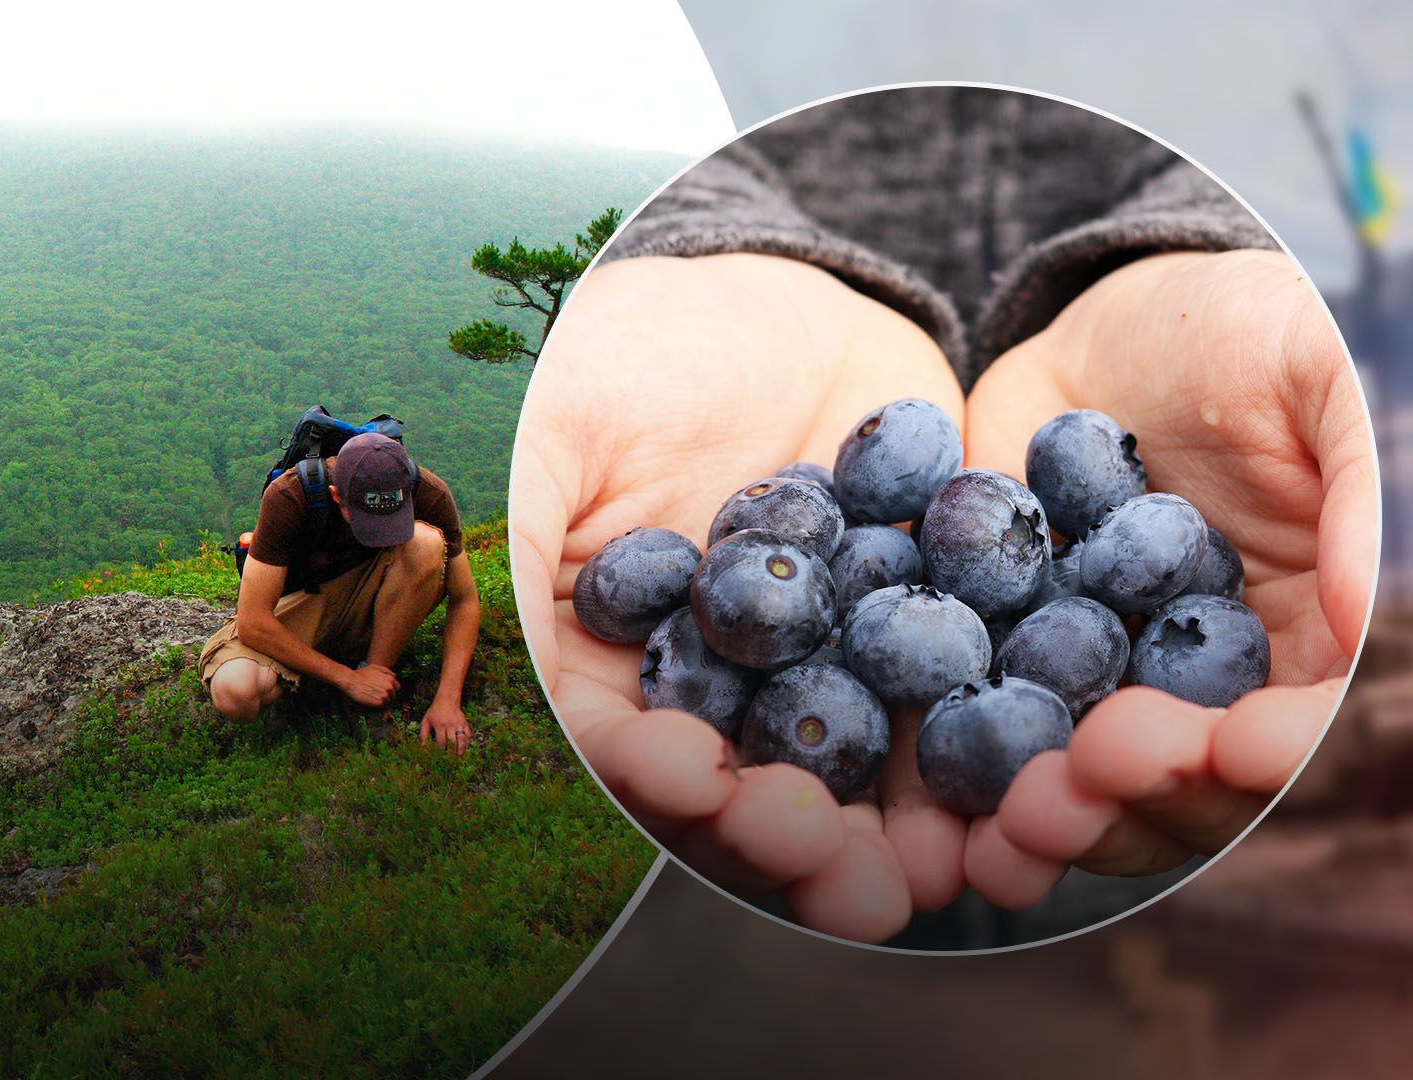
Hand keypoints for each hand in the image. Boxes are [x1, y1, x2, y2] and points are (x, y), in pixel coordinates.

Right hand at [336, 663, 399, 707]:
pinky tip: (370, 700)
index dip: (390, 689)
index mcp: (391, 679)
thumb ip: (386, 671)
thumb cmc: (361, 673)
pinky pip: (381, 706)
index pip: (397, 688)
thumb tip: (394, 676)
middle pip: (392, 696)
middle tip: (375, 694)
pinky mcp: (379, 703)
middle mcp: (390, 687)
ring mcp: (385, 695)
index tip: (384, 690)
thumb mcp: (375, 667)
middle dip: (386, 695)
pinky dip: (376, 704)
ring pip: (386, 701)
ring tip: (371, 696)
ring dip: (380, 700)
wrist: (351, 681)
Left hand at [422, 697, 472, 753]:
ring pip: (462, 738)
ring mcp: (458, 723)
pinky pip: (468, 733)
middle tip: (450, 760)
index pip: (441, 741)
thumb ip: (424, 734)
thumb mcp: (426, 721)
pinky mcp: (464, 722)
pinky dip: (467, 741)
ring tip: (458, 755)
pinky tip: (464, 747)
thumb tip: (423, 748)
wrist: (447, 699)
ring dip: (461, 748)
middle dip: (451, 752)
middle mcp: (450, 724)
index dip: (441, 751)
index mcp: (439, 724)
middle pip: (452, 741)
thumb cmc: (435, 711)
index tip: (439, 757)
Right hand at [512, 253, 971, 942]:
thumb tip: (512, 665)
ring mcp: (834, 664)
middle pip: (759, 790)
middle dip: (803, 841)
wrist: (758, 290)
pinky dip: (1003, 734)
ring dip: (911, 830)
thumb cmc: (619, 350)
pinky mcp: (928, 621)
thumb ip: (528, 544)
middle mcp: (732, 690)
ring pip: (872, 768)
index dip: (662, 780)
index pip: (633, 750)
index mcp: (625, 670)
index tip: (699, 786)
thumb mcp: (553, 429)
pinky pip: (969, 687)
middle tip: (849, 882)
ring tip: (951, 869)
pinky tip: (1040, 769)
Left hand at [963, 250, 1377, 904]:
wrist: (1105, 318)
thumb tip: (1365, 620)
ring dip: (1054, 812)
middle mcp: (1198, 678)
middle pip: (1186, 780)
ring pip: (1084, 779)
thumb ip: (1353, 487)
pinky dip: (961, 777)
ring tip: (1011, 818)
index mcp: (1299, 633)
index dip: (1272, 749)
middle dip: (1147, 796)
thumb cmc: (1243, 330)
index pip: (1297, 719)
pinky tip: (937, 799)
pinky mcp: (1004, 653)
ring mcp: (1098, 675)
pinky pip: (983, 726)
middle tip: (1093, 780)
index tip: (1238, 750)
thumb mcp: (1313, 373)